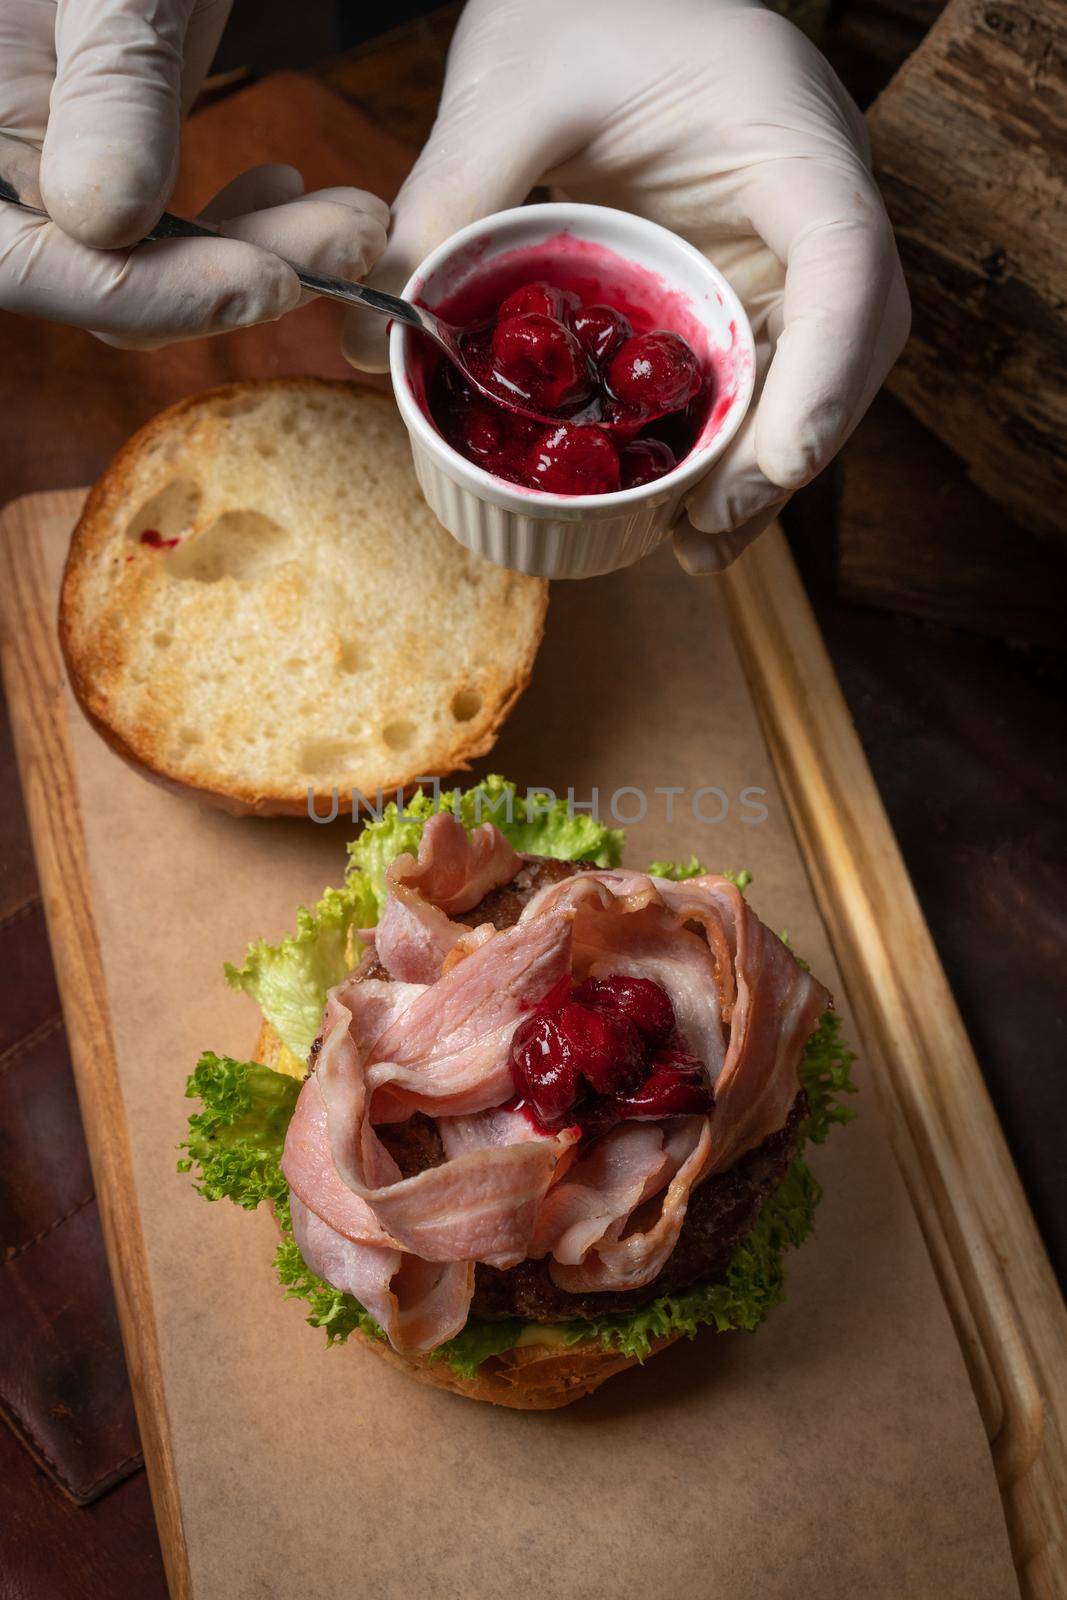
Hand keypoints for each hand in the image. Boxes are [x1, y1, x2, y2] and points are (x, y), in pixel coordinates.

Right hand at [0, 0, 388, 347]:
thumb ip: (107, 92)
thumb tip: (107, 220)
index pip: (31, 264)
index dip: (151, 293)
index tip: (266, 279)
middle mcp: (0, 171)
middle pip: (100, 283)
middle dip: (233, 278)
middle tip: (350, 240)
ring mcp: (52, 169)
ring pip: (150, 271)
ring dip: (261, 257)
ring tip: (354, 218)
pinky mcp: (114, 161)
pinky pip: (172, 237)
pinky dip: (245, 231)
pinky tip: (297, 191)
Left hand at [344, 0, 908, 571]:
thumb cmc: (577, 1)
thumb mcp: (507, 89)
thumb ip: (448, 203)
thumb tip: (365, 347)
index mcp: (786, 134)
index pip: (847, 260)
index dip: (827, 372)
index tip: (775, 463)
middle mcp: (807, 204)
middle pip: (843, 346)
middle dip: (787, 449)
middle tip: (705, 530)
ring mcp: (780, 250)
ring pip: (801, 376)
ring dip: (754, 469)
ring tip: (687, 544)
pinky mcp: (737, 284)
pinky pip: (743, 372)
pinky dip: (711, 441)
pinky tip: (664, 504)